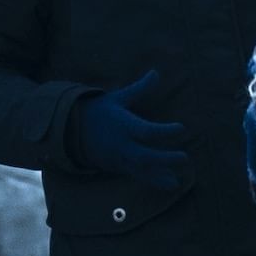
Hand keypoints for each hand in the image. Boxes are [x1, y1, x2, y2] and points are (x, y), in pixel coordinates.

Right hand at [70, 72, 188, 188]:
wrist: (71, 129)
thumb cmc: (99, 110)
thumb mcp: (117, 98)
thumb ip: (139, 89)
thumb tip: (156, 72)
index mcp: (123, 125)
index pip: (146, 131)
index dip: (165, 131)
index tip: (182, 128)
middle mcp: (121, 144)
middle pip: (144, 156)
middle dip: (164, 159)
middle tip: (185, 158)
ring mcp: (118, 157)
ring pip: (140, 170)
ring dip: (159, 176)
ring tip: (175, 183)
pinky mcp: (117, 166)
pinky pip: (136, 175)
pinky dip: (152, 180)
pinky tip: (168, 183)